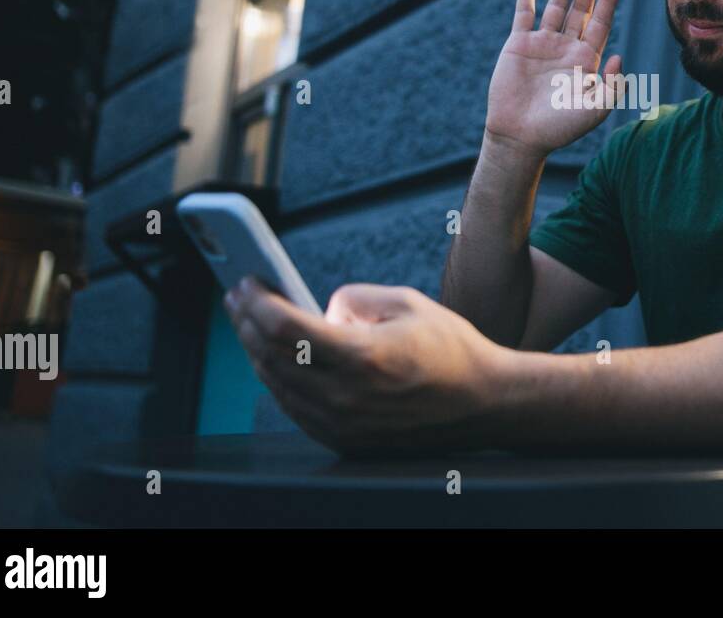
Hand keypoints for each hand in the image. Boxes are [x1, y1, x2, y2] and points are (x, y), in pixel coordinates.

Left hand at [224, 278, 511, 455]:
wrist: (483, 402)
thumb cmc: (449, 349)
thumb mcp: (405, 302)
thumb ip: (353, 299)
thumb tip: (318, 310)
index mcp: (362, 357)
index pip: (284, 328)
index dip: (257, 301)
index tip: (246, 282)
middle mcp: (346, 397)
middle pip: (271, 357)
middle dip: (248, 322)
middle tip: (238, 298)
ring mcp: (343, 425)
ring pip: (277, 386)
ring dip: (258, 352)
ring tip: (251, 324)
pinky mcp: (346, 440)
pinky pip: (295, 409)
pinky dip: (279, 381)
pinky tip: (277, 359)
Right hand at [484, 0, 624, 158]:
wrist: (521, 136)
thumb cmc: (560, 128)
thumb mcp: (594, 110)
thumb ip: (611, 86)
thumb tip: (618, 56)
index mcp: (586, 61)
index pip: (601, 24)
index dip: (609, 2)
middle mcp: (566, 48)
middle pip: (581, 10)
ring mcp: (542, 45)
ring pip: (556, 7)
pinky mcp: (518, 45)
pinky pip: (523, 15)